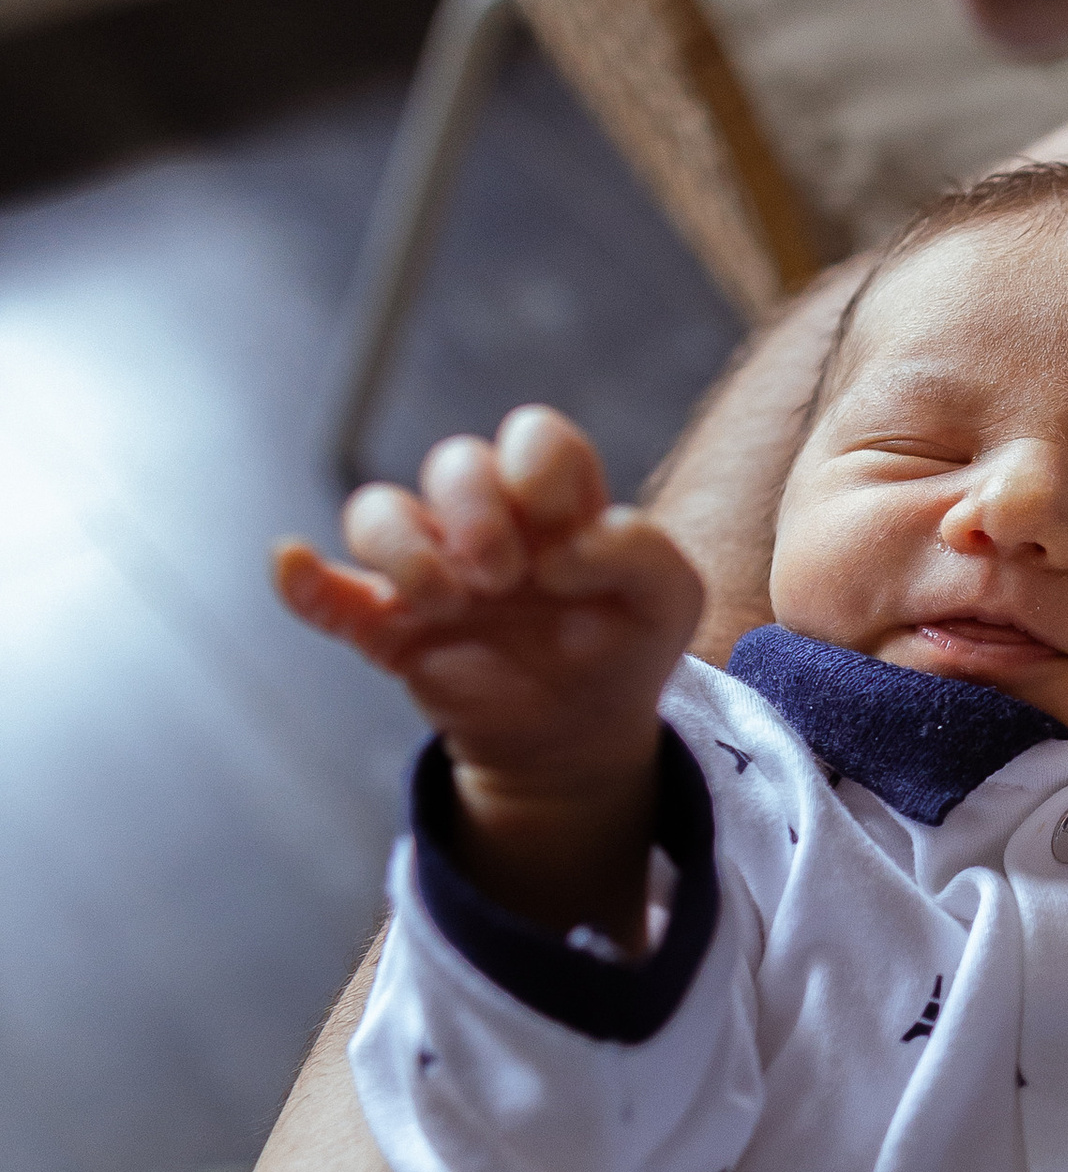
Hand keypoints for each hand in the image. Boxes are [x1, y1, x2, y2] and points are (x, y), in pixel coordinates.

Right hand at [274, 403, 701, 788]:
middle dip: (478, 511)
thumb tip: (559, 552)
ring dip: (407, 549)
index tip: (565, 535)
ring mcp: (430, 571)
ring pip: (379, 510)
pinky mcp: (385, 624)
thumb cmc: (625, 648)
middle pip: (454, 462)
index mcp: (553, 503)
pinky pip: (324, 592)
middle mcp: (486, 522)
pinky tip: (293, 566)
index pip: (533, 436)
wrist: (580, 735)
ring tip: (449, 604)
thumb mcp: (671, 602)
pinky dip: (302, 579)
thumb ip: (641, 551)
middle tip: (506, 578)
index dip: (541, 467)